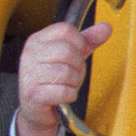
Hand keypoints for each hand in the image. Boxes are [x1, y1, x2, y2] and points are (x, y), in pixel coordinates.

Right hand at [15, 20, 110, 135]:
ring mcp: (29, 74)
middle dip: (77, 66)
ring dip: (73, 83)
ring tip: (64, 85)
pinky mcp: (33, 94)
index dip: (79, 43)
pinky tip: (61, 96)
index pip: (65, 30)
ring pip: (67, 72)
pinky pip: (65, 91)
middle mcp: (29, 55)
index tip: (75, 54)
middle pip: (68, 50)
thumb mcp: (71, 56)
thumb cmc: (53, 80)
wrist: (37, 108)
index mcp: (37, 40)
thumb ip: (88, 41)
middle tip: (69, 74)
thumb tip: (106, 27)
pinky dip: (69, 96)